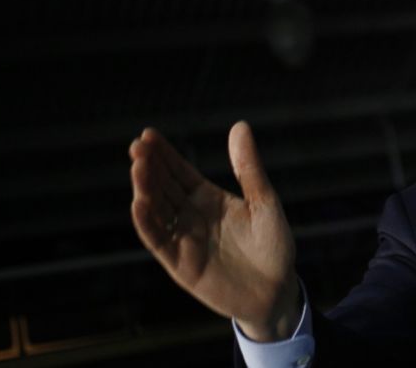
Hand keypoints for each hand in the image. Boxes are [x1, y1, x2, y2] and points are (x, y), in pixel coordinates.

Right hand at [129, 121, 299, 341]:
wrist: (277, 289)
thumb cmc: (274, 245)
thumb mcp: (264, 201)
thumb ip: (249, 168)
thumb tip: (240, 125)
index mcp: (208, 198)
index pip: (179, 171)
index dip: (164, 154)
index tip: (148, 134)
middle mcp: (191, 216)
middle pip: (163, 187)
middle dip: (149, 166)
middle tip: (138, 146)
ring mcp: (183, 239)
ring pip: (157, 210)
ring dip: (145, 189)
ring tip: (138, 167)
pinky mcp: (180, 264)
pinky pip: (158, 241)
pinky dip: (147, 223)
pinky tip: (139, 203)